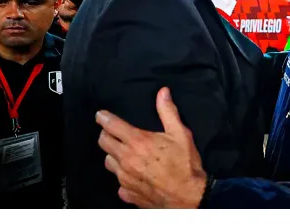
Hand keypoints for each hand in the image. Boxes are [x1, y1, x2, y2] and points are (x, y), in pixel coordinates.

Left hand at [96, 87, 206, 207]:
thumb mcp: (180, 133)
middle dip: (106, 134)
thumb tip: (162, 93)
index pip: (112, 125)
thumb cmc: (185, 165)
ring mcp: (125, 177)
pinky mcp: (128, 192)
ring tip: (123, 152)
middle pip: (104, 142)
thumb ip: (168, 112)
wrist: (188, 196)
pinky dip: (122, 176)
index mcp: (138, 142)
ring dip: (113, 155)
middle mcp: (127, 159)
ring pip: (108, 162)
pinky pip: (117, 182)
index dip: (104, 118)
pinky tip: (132, 174)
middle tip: (112, 132)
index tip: (101, 115)